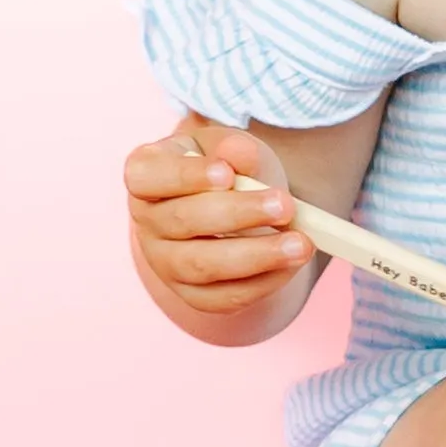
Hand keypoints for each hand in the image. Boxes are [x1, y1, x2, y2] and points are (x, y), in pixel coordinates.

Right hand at [125, 113, 314, 327]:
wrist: (234, 210)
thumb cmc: (224, 170)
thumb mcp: (229, 150)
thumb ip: (234, 149)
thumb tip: (239, 152)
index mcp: (145, 175)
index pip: (147, 177)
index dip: (185, 176)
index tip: (227, 173)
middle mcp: (146, 222)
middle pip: (181, 221)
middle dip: (238, 214)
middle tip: (285, 205)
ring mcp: (164, 263)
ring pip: (203, 265)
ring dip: (256, 255)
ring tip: (300, 243)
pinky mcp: (191, 295)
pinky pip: (223, 297)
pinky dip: (262, 282)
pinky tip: (291, 264)